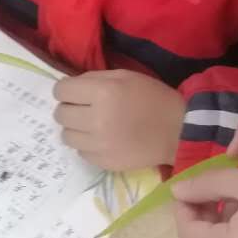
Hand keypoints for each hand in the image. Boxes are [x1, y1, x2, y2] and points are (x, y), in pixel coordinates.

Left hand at [53, 70, 184, 170]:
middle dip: (69, 108)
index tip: (74, 92)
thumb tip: (70, 87)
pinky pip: (80, 152)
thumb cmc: (153, 98)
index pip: (61, 91)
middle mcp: (96, 119)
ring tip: (91, 125)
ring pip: (66, 136)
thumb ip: (95, 78)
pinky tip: (102, 139)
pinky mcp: (103, 162)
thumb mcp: (126, 76)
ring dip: (75, 128)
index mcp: (102, 93)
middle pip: (60, 114)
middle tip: (83, 108)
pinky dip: (87, 144)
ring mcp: (99, 144)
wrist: (177, 131)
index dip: (65, 89)